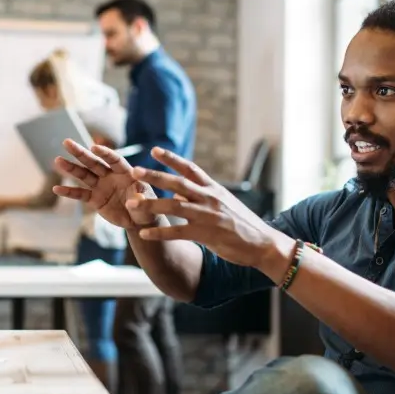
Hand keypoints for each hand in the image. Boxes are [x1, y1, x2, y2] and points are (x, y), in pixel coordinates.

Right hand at [51, 140, 158, 229]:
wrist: (139, 221)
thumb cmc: (147, 209)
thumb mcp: (147, 204)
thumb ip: (141, 199)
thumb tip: (136, 198)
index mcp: (125, 172)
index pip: (114, 160)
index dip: (105, 153)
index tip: (93, 146)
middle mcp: (111, 176)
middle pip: (94, 162)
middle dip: (81, 153)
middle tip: (67, 142)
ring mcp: (101, 186)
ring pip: (84, 175)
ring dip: (71, 168)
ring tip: (58, 160)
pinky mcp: (95, 199)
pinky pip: (81, 194)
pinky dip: (69, 192)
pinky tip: (56, 189)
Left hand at [125, 147, 293, 279]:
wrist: (263, 243)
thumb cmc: (243, 224)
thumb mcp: (225, 202)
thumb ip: (204, 195)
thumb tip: (181, 189)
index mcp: (214, 188)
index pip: (190, 168)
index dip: (171, 158)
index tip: (153, 150)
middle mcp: (210, 198)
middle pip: (177, 183)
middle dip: (154, 176)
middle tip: (134, 171)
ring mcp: (208, 215)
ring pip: (173, 206)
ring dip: (150, 204)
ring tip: (131, 203)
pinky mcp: (206, 234)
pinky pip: (177, 232)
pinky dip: (159, 232)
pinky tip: (144, 234)